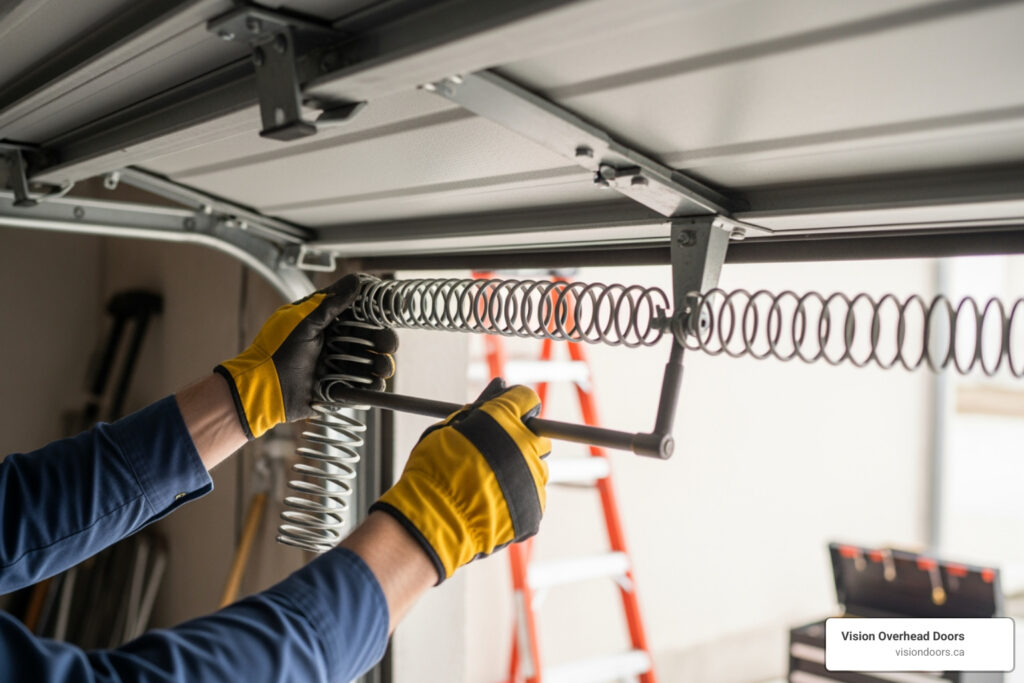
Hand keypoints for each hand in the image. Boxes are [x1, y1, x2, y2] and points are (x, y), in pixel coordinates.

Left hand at [215, 274, 397, 438]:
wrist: (263, 389)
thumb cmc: (276, 351)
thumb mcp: (303, 322)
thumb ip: (330, 303)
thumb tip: (356, 281)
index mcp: (325, 323)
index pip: (357, 314)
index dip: (376, 313)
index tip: (394, 309)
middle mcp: (333, 343)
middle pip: (369, 339)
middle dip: (382, 340)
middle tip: (388, 344)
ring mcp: (336, 366)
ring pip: (368, 362)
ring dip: (381, 363)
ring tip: (383, 368)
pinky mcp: (337, 388)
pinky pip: (361, 386)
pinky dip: (372, 385)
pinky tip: (376, 382)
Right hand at [370, 378, 550, 582]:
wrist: (435, 520)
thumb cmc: (432, 471)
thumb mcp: (446, 431)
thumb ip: (476, 412)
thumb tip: (495, 391)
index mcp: (503, 418)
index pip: (525, 398)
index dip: (514, 406)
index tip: (504, 417)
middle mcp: (525, 443)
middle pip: (538, 435)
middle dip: (521, 441)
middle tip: (496, 454)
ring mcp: (533, 477)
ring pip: (536, 468)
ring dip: (519, 472)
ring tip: (488, 485)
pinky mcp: (535, 506)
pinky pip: (531, 496)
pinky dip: (516, 499)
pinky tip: (492, 505)